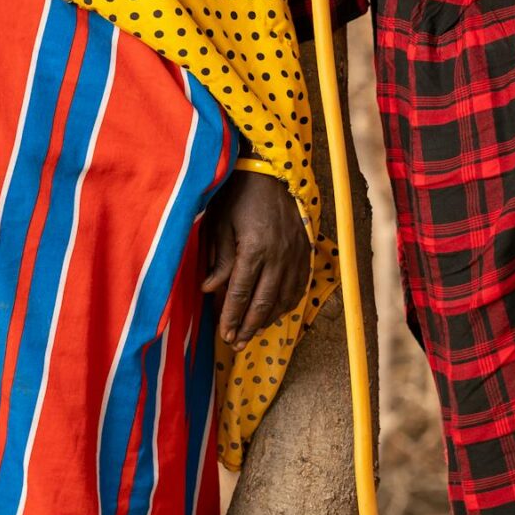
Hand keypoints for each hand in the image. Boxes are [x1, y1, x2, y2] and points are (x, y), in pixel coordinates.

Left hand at [204, 169, 311, 344]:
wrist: (271, 171)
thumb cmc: (239, 195)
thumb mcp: (220, 223)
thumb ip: (219, 259)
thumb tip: (209, 290)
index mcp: (255, 249)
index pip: (241, 293)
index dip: (231, 316)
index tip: (224, 334)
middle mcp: (279, 256)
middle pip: (264, 302)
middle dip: (249, 326)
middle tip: (237, 344)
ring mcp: (295, 254)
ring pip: (284, 297)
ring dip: (268, 319)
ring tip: (252, 333)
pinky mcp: (305, 250)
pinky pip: (299, 285)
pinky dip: (287, 303)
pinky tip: (276, 312)